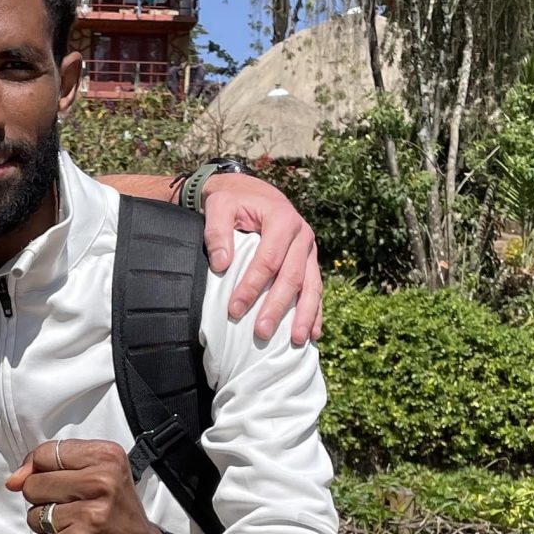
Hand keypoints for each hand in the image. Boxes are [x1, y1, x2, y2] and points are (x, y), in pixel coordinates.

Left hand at [6, 438, 157, 533]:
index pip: (46, 453)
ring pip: (33, 516)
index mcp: (107, 458)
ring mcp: (88, 515)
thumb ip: (54, 468)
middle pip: (33, 485)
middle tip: (74, 511)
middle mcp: (100, 482)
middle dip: (44, 502)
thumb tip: (14, 480)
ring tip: (76, 529)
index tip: (52, 484)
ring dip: (47, 528)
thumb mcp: (100, 476)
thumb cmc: (118, 516)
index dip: (37, 470)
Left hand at [202, 173, 322, 346]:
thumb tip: (221, 265)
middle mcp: (302, 235)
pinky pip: (316, 289)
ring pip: (311, 286)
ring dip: (305, 315)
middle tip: (261, 332)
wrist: (252, 193)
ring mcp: (309, 250)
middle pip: (291, 277)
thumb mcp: (220, 205)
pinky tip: (312, 334)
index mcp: (282, 219)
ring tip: (296, 341)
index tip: (234, 309)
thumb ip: (217, 231)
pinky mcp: (310, 261)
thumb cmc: (234, 201)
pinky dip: (315, 312)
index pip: (268, 260)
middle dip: (277, 307)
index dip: (252, 286)